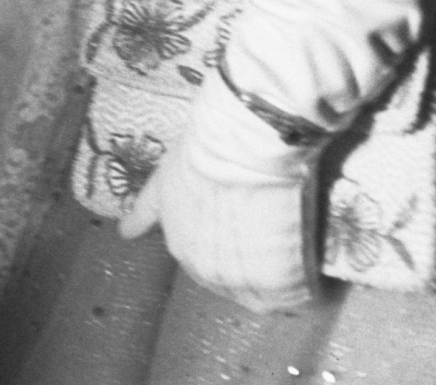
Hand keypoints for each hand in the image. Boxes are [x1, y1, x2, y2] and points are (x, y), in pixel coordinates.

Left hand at [119, 69, 322, 314]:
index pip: (203, 261)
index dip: (225, 245)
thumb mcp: (165, 177)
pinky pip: (293, 293)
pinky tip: (311, 268)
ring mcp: (241, 278)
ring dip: (277, 271)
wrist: (243, 142)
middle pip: (232, 277)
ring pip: (262, 289)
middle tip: (272, 229)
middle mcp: (205, 270)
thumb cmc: (202, 150)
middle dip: (249, 260)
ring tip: (296, 246)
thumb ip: (146, 208)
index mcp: (181, 245)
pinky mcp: (277, 279)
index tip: (243, 229)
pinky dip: (303, 283)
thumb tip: (124, 233)